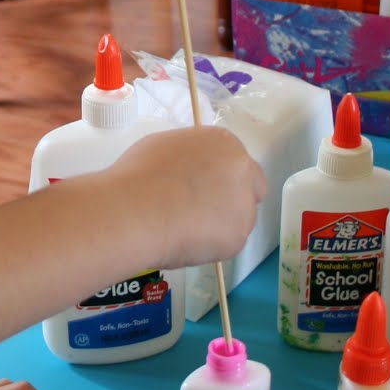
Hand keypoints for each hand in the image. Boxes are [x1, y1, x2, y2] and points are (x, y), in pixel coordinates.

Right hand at [105, 124, 265, 266]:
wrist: (137, 210)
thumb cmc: (142, 173)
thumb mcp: (167, 147)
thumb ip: (193, 156)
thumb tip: (191, 171)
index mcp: (225, 144)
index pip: (238, 162)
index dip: (221, 177)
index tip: (204, 188)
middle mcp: (243, 171)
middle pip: (252, 188)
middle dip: (234, 200)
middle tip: (204, 211)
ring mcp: (244, 206)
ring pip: (240, 219)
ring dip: (221, 224)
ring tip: (185, 229)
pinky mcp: (237, 238)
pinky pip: (226, 243)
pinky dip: (211, 246)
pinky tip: (184, 240)